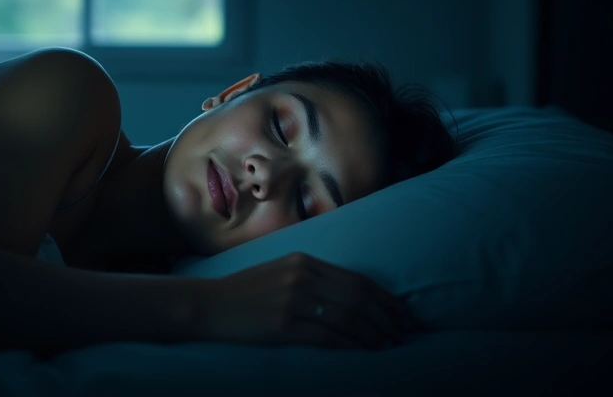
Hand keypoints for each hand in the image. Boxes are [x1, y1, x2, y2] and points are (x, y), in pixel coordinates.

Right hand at [196, 252, 409, 349]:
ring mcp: (293, 301)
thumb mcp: (280, 270)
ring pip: (348, 317)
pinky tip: (364, 350)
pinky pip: (328, 336)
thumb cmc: (245, 291)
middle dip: (386, 316)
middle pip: (358, 297)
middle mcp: (302, 277)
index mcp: (304, 261)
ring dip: (374, 333)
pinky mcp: (284, 326)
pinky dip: (351, 344)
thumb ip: (312, 277)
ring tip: (389, 343)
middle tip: (403, 331)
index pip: (356, 279)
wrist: (208, 304)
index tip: (401, 311)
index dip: (384, 297)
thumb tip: (351, 294)